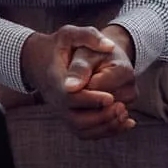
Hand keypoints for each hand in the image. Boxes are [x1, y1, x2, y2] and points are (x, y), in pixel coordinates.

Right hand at [20, 25, 135, 139]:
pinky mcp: (70, 118)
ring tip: (124, 113)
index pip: (71, 97)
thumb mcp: (69, 34)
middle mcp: (57, 101)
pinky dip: (106, 131)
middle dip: (101, 117)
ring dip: (106, 127)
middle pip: (77, 120)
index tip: (111, 98)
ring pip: (83, 130)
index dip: (92, 100)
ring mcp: (63, 112)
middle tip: (121, 107)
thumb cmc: (59, 46)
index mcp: (56, 81)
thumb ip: (88, 36)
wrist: (40, 61)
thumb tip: (109, 46)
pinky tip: (126, 122)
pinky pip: (87, 132)